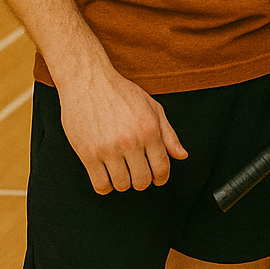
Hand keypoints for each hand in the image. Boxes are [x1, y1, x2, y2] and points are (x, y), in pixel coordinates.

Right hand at [58, 66, 187, 192]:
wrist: (89, 82)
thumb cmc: (122, 93)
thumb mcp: (153, 108)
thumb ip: (169, 134)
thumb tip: (182, 156)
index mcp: (149, 130)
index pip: (162, 167)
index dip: (162, 178)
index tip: (158, 179)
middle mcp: (130, 141)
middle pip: (142, 180)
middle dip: (143, 181)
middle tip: (139, 174)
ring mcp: (108, 149)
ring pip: (121, 185)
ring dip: (124, 184)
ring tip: (123, 173)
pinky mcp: (87, 154)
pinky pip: (99, 184)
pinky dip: (105, 186)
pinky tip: (107, 176)